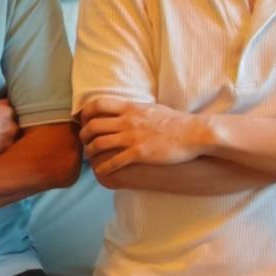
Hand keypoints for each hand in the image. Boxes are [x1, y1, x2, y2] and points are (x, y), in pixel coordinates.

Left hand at [78, 97, 204, 175]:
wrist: (193, 133)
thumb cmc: (175, 121)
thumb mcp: (151, 107)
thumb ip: (135, 109)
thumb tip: (126, 109)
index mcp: (130, 107)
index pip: (97, 104)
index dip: (85, 113)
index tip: (82, 121)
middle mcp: (127, 121)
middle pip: (93, 126)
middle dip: (83, 135)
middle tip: (83, 141)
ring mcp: (132, 137)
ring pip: (99, 144)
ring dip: (90, 151)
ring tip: (89, 156)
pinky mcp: (139, 154)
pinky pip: (114, 161)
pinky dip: (103, 167)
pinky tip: (100, 170)